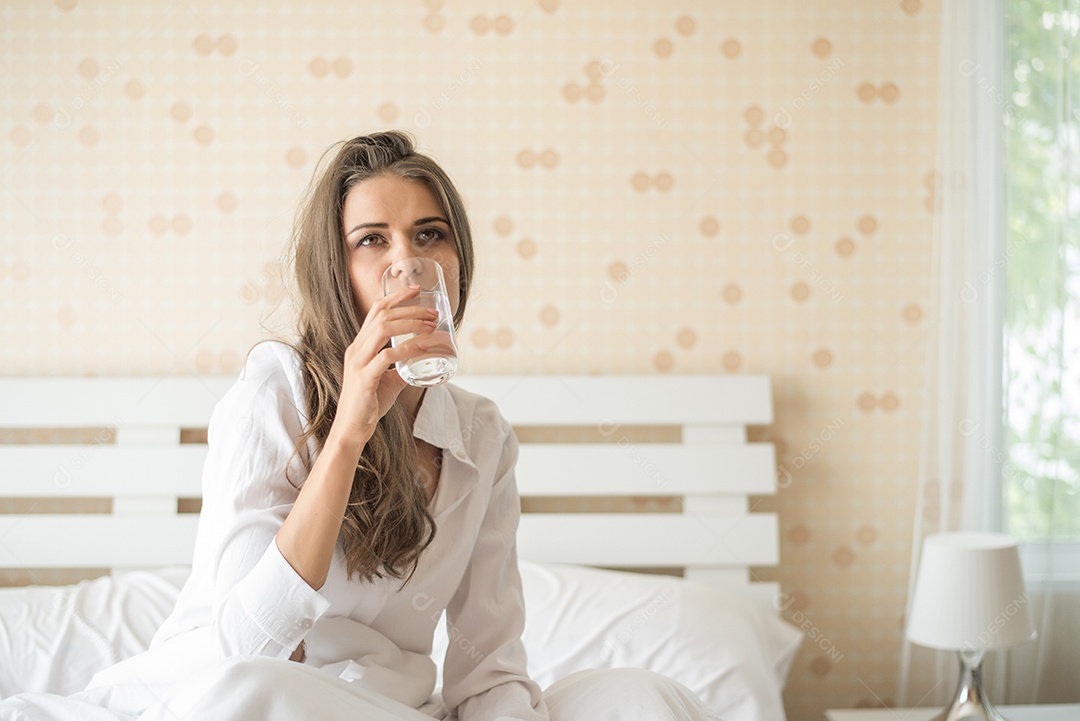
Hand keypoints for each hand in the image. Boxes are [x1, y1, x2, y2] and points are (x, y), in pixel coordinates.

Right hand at [329, 285, 438, 449]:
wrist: (352, 428)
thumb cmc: (368, 404)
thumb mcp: (387, 380)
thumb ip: (401, 369)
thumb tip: (421, 362)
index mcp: (360, 346)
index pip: (375, 310)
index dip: (396, 297)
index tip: (416, 290)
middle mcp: (356, 349)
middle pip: (382, 315)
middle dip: (410, 309)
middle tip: (433, 312)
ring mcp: (358, 362)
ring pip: (383, 329)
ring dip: (410, 324)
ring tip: (431, 326)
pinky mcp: (365, 378)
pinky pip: (387, 357)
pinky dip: (407, 349)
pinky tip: (423, 348)